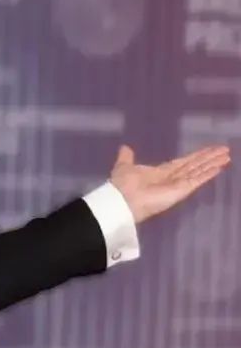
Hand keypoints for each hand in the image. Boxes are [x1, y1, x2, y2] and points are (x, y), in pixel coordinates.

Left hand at [110, 143, 230, 222]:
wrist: (121, 200)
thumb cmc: (122, 185)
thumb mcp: (123, 166)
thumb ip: (127, 157)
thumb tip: (125, 147)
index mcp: (160, 172)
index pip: (183, 162)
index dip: (196, 156)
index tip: (209, 149)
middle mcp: (171, 178)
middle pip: (194, 165)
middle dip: (208, 158)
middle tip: (224, 150)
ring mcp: (177, 185)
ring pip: (198, 171)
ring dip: (212, 163)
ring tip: (226, 156)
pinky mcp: (180, 191)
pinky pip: (196, 180)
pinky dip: (207, 174)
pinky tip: (219, 167)